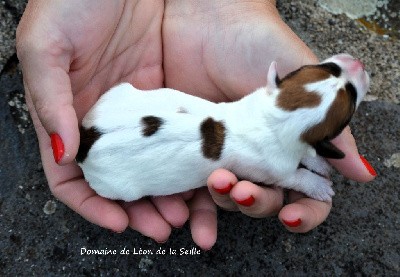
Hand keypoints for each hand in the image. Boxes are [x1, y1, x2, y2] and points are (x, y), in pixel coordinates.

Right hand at [16, 0, 198, 245]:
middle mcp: (100, 119)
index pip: (71, 177)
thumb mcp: (46, 45)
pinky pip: (172, 137)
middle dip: (137, 207)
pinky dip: (181, 160)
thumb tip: (64, 153)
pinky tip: (196, 174)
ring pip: (148, 165)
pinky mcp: (163, 95)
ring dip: (163, 192)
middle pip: (117, 179)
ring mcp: (134, 110)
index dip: (91, 204)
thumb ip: (49, 100)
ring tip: (184, 210)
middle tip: (161, 225)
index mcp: (66, 115)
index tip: (117, 221)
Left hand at [163, 0, 375, 233]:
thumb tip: (361, 172)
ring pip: (223, 199)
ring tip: (213, 191)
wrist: (202, 18)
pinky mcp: (186, 147)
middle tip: (242, 189)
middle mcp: (256, 152)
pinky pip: (185, 186)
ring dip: (218, 209)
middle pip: (263, 200)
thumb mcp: (302, 82)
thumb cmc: (257, 41)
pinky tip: (179, 210)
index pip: (303, 190)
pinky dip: (184, 205)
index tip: (290, 215)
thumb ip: (331, 128)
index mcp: (287, 143)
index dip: (302, 211)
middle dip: (255, 204)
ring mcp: (220, 151)